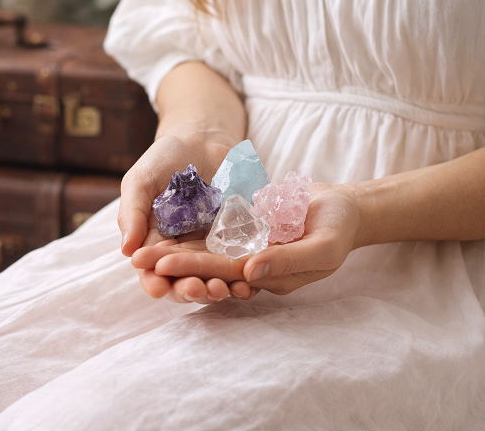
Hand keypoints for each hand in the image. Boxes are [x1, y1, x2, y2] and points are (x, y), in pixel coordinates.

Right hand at [119, 132, 243, 302]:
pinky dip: (247, 272)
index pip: (153, 272)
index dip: (155, 282)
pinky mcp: (240, 237)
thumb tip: (126, 250)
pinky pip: (244, 260)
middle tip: (197, 289)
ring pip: (215, 277)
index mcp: (156, 244)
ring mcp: (213, 247)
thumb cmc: (163, 160)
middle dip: (190, 290)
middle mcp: (185, 252)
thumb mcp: (140, 181)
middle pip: (186, 280)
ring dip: (219, 289)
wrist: (202, 140)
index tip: (159, 288)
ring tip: (223, 290)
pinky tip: (249, 280)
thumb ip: (132, 213)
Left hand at [132, 183, 362, 296]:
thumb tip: (249, 272)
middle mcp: (252, 266)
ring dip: (175, 248)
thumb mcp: (323, 248)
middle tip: (138, 258)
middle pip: (206, 264)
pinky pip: (216, 229)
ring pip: (206, 249)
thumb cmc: (340, 230)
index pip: (223, 275)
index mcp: (267, 276)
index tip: (163, 263)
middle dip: (173, 263)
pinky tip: (166, 225)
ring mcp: (248, 247)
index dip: (193, 268)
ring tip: (141, 248)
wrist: (346, 208)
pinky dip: (193, 229)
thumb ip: (288, 260)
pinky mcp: (247, 228)